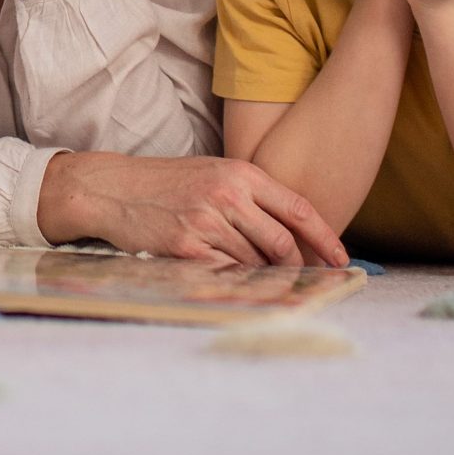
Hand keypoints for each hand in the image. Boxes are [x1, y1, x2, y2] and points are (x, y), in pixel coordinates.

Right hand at [38, 151, 347, 267]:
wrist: (112, 188)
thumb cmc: (166, 183)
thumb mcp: (212, 174)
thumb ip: (250, 197)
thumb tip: (290, 235)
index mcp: (239, 173)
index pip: (298, 209)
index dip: (325, 238)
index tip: (341, 259)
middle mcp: (227, 195)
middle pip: (282, 243)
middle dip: (294, 267)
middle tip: (298, 280)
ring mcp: (206, 222)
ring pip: (255, 263)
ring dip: (261, 277)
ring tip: (257, 279)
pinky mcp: (187, 247)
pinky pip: (226, 274)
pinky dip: (233, 281)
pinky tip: (227, 278)